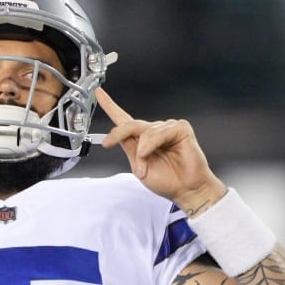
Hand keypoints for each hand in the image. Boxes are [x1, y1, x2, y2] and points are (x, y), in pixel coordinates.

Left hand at [96, 89, 224, 214]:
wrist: (186, 190)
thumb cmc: (167, 181)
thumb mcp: (139, 167)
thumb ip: (130, 148)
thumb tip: (118, 134)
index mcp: (142, 141)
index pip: (124, 120)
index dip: (110, 105)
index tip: (98, 93)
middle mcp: (153, 132)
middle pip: (130, 124)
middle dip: (117, 134)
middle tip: (108, 144)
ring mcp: (167, 128)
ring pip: (144, 132)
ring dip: (141, 151)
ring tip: (144, 168)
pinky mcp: (180, 129)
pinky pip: (160, 131)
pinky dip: (151, 144)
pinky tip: (149, 153)